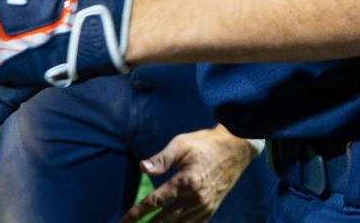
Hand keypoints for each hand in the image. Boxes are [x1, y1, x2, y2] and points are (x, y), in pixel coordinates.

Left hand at [119, 127, 257, 222]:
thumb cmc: (205, 143)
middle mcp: (195, 198)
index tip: (124, 221)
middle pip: (164, 219)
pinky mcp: (210, 210)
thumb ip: (161, 159)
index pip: (155, 201)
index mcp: (186, 181)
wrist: (236, 148)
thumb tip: (142, 168)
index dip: (137, 213)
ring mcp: (204, 206)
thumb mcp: (181, 144)